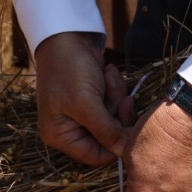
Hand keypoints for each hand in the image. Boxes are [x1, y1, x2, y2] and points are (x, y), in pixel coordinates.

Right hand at [31, 32, 132, 166]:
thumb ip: (106, 130)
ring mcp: (83, 113)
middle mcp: (70, 129)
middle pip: (109, 137)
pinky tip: (107, 72)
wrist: (67, 35)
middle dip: (117, 114)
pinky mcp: (94, 98)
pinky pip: (114, 102)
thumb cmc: (69, 70)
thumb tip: (125, 152)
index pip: (96, 156)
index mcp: (61, 136)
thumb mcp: (86, 103)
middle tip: (122, 98)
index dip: (116, 145)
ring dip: (116, 97)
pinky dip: (115, 88)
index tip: (130, 129)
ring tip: (106, 77)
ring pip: (115, 118)